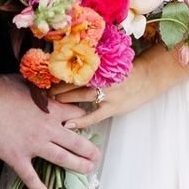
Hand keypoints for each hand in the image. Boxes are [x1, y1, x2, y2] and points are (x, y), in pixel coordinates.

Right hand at [0, 75, 100, 188]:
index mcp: (50, 108)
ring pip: (62, 159)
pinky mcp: (17, 157)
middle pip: (76, 142)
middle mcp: (47, 128)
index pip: (76, 115)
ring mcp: (33, 144)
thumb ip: (40, 90)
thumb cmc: (0, 87)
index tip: (88, 126)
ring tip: (87, 171)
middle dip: (89, 151)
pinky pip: (32, 177)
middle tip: (97, 157)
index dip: (84, 120)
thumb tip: (43, 86)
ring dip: (77, 166)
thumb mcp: (27, 83)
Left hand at [50, 49, 184, 131]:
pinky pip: (94, 115)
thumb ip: (92, 66)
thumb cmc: (126, 71)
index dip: (58, 72)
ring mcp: (107, 93)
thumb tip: (69, 66)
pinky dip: (80, 120)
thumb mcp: (109, 64)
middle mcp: (102, 77)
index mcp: (99, 65)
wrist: (148, 77)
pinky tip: (68, 124)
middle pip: (73, 81)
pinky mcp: (113, 107)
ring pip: (80, 95)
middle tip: (40, 91)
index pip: (74, 67)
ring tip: (49, 103)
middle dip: (56, 86)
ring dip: (63, 99)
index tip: (44, 74)